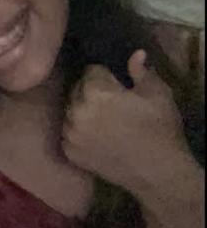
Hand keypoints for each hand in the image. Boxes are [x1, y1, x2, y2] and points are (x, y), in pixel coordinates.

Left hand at [62, 50, 189, 196]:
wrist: (158, 173)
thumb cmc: (159, 130)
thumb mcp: (158, 96)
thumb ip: (141, 72)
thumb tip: (135, 54)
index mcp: (95, 91)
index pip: (91, 70)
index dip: (105, 75)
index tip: (115, 84)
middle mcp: (75, 109)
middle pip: (77, 90)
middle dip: (91, 92)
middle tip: (110, 103)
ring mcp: (70, 132)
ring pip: (70, 111)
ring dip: (82, 112)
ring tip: (102, 121)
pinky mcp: (69, 151)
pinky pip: (68, 133)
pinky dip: (78, 133)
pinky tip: (95, 137)